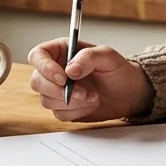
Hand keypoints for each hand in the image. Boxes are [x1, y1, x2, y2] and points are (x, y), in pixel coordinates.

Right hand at [27, 38, 154, 121]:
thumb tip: (69, 70)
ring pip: (46, 100)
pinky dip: (76, 111)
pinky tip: (90, 104)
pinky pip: (59, 114)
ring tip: (93, 96)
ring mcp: (57, 90)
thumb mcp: (107, 56)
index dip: (44, 67)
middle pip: (37, 81)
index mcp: (61, 51)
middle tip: (82, 92)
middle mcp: (55, 70)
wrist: (128, 92)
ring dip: (71, 102)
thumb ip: (88, 57)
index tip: (63, 77)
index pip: (38, 56)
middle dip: (58, 90)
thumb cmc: (118, 69)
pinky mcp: (63, 108)